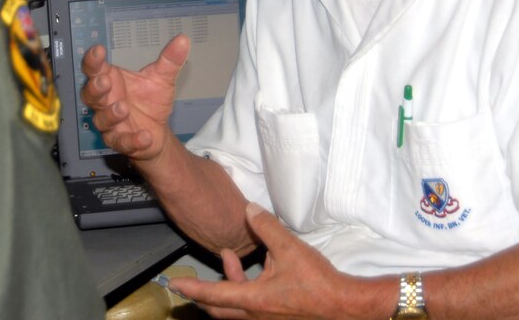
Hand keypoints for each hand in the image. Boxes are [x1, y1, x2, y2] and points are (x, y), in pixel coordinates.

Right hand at [80, 33, 189, 161]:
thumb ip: (169, 60)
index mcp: (110, 81)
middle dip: (95, 88)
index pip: (94, 68)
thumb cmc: (150, 102)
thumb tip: (183, 39)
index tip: (99, 50)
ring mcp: (110, 123)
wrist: (158, 131)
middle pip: (90, 94)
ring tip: (123, 107)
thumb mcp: (162, 79)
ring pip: (101, 119)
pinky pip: (122, 142)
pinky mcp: (120, 141)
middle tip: (105, 81)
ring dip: (111, 114)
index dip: (93, 60)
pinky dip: (132, 140)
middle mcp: (105, 102)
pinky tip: (145, 136)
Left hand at [170, 204, 360, 318]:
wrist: (343, 306)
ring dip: (227, 286)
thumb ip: (266, 227)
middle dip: (203, 295)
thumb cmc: (317, 282)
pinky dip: (244, 289)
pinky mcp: (277, 318)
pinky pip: (250, 308)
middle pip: (219, 310)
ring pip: (235, 309)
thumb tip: (249, 210)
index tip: (174, 285)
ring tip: (229, 257)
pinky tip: (255, 270)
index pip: (214, 294)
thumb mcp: (289, 248)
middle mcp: (255, 315)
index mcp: (254, 300)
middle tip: (190, 283)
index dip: (192, 288)